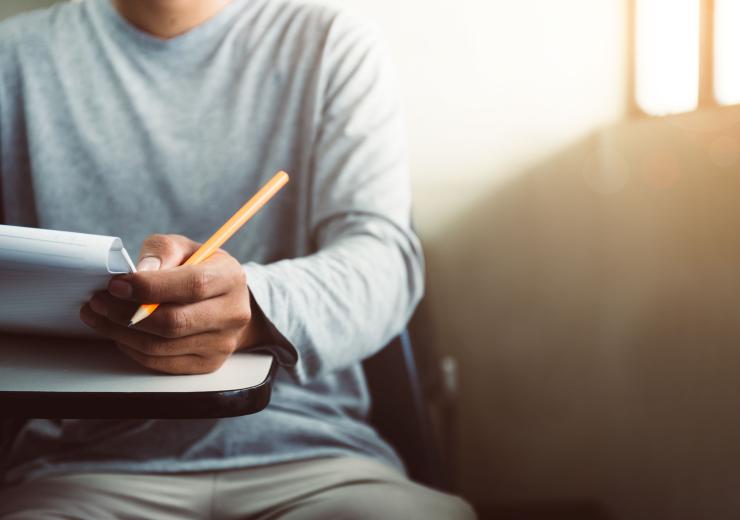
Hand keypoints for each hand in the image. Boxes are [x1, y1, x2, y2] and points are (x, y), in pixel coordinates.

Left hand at [80, 234, 266, 373]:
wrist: (225, 303)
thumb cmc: (199, 270)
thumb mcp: (184, 248)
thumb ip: (162, 252)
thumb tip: (141, 273)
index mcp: (230, 278)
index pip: (192, 285)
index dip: (150, 287)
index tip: (116, 284)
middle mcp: (232, 314)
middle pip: (175, 322)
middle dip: (126, 313)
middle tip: (99, 302)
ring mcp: (222, 343)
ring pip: (161, 346)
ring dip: (121, 332)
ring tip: (101, 315)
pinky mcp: (207, 364)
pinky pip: (160, 362)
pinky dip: (132, 349)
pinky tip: (120, 332)